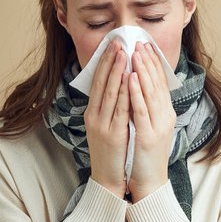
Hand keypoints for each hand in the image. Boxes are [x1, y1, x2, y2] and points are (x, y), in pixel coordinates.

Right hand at [85, 40, 130, 198]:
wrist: (107, 179)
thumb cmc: (112, 153)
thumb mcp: (107, 126)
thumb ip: (111, 108)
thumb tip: (120, 87)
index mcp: (92, 113)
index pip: (98, 82)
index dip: (105, 63)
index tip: (113, 45)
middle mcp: (94, 116)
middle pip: (101, 83)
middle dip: (110, 61)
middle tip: (118, 42)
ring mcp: (101, 124)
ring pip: (109, 92)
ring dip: (117, 71)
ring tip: (124, 53)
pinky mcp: (111, 133)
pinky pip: (118, 108)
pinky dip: (123, 91)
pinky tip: (128, 78)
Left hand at [127, 42, 175, 200]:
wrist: (151, 183)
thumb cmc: (146, 156)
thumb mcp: (150, 128)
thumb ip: (148, 109)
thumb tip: (140, 89)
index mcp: (166, 115)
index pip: (160, 84)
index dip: (153, 64)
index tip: (145, 46)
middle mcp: (165, 118)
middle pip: (157, 84)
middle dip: (147, 62)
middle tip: (139, 42)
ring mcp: (158, 127)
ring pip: (150, 93)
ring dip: (143, 71)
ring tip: (135, 53)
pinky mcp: (148, 136)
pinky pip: (141, 110)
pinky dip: (137, 92)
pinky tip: (132, 78)